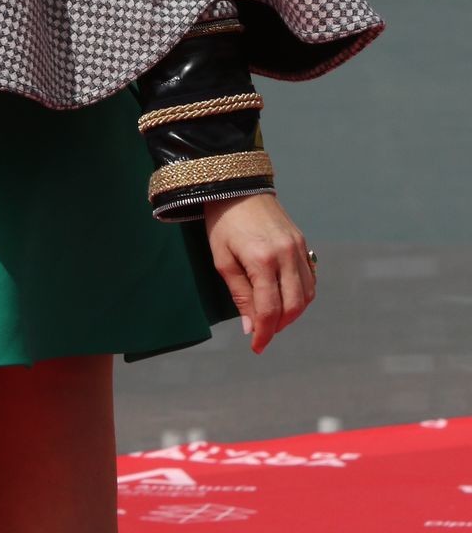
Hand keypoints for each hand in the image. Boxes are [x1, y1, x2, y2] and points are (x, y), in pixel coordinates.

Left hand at [202, 190, 316, 354]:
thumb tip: (250, 327)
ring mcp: (298, 247)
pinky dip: (301, 295)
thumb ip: (239, 294)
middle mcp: (286, 254)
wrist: (236, 185)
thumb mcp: (222, 259)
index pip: (269, 309)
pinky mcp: (302, 242)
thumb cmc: (222, 222)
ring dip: (292, 313)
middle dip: (279, 326)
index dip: (264, 333)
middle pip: (293, 306)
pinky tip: (286, 298)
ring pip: (306, 294)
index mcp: (262, 259)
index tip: (256, 347)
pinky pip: (310, 278)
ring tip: (273, 318)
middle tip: (263, 333)